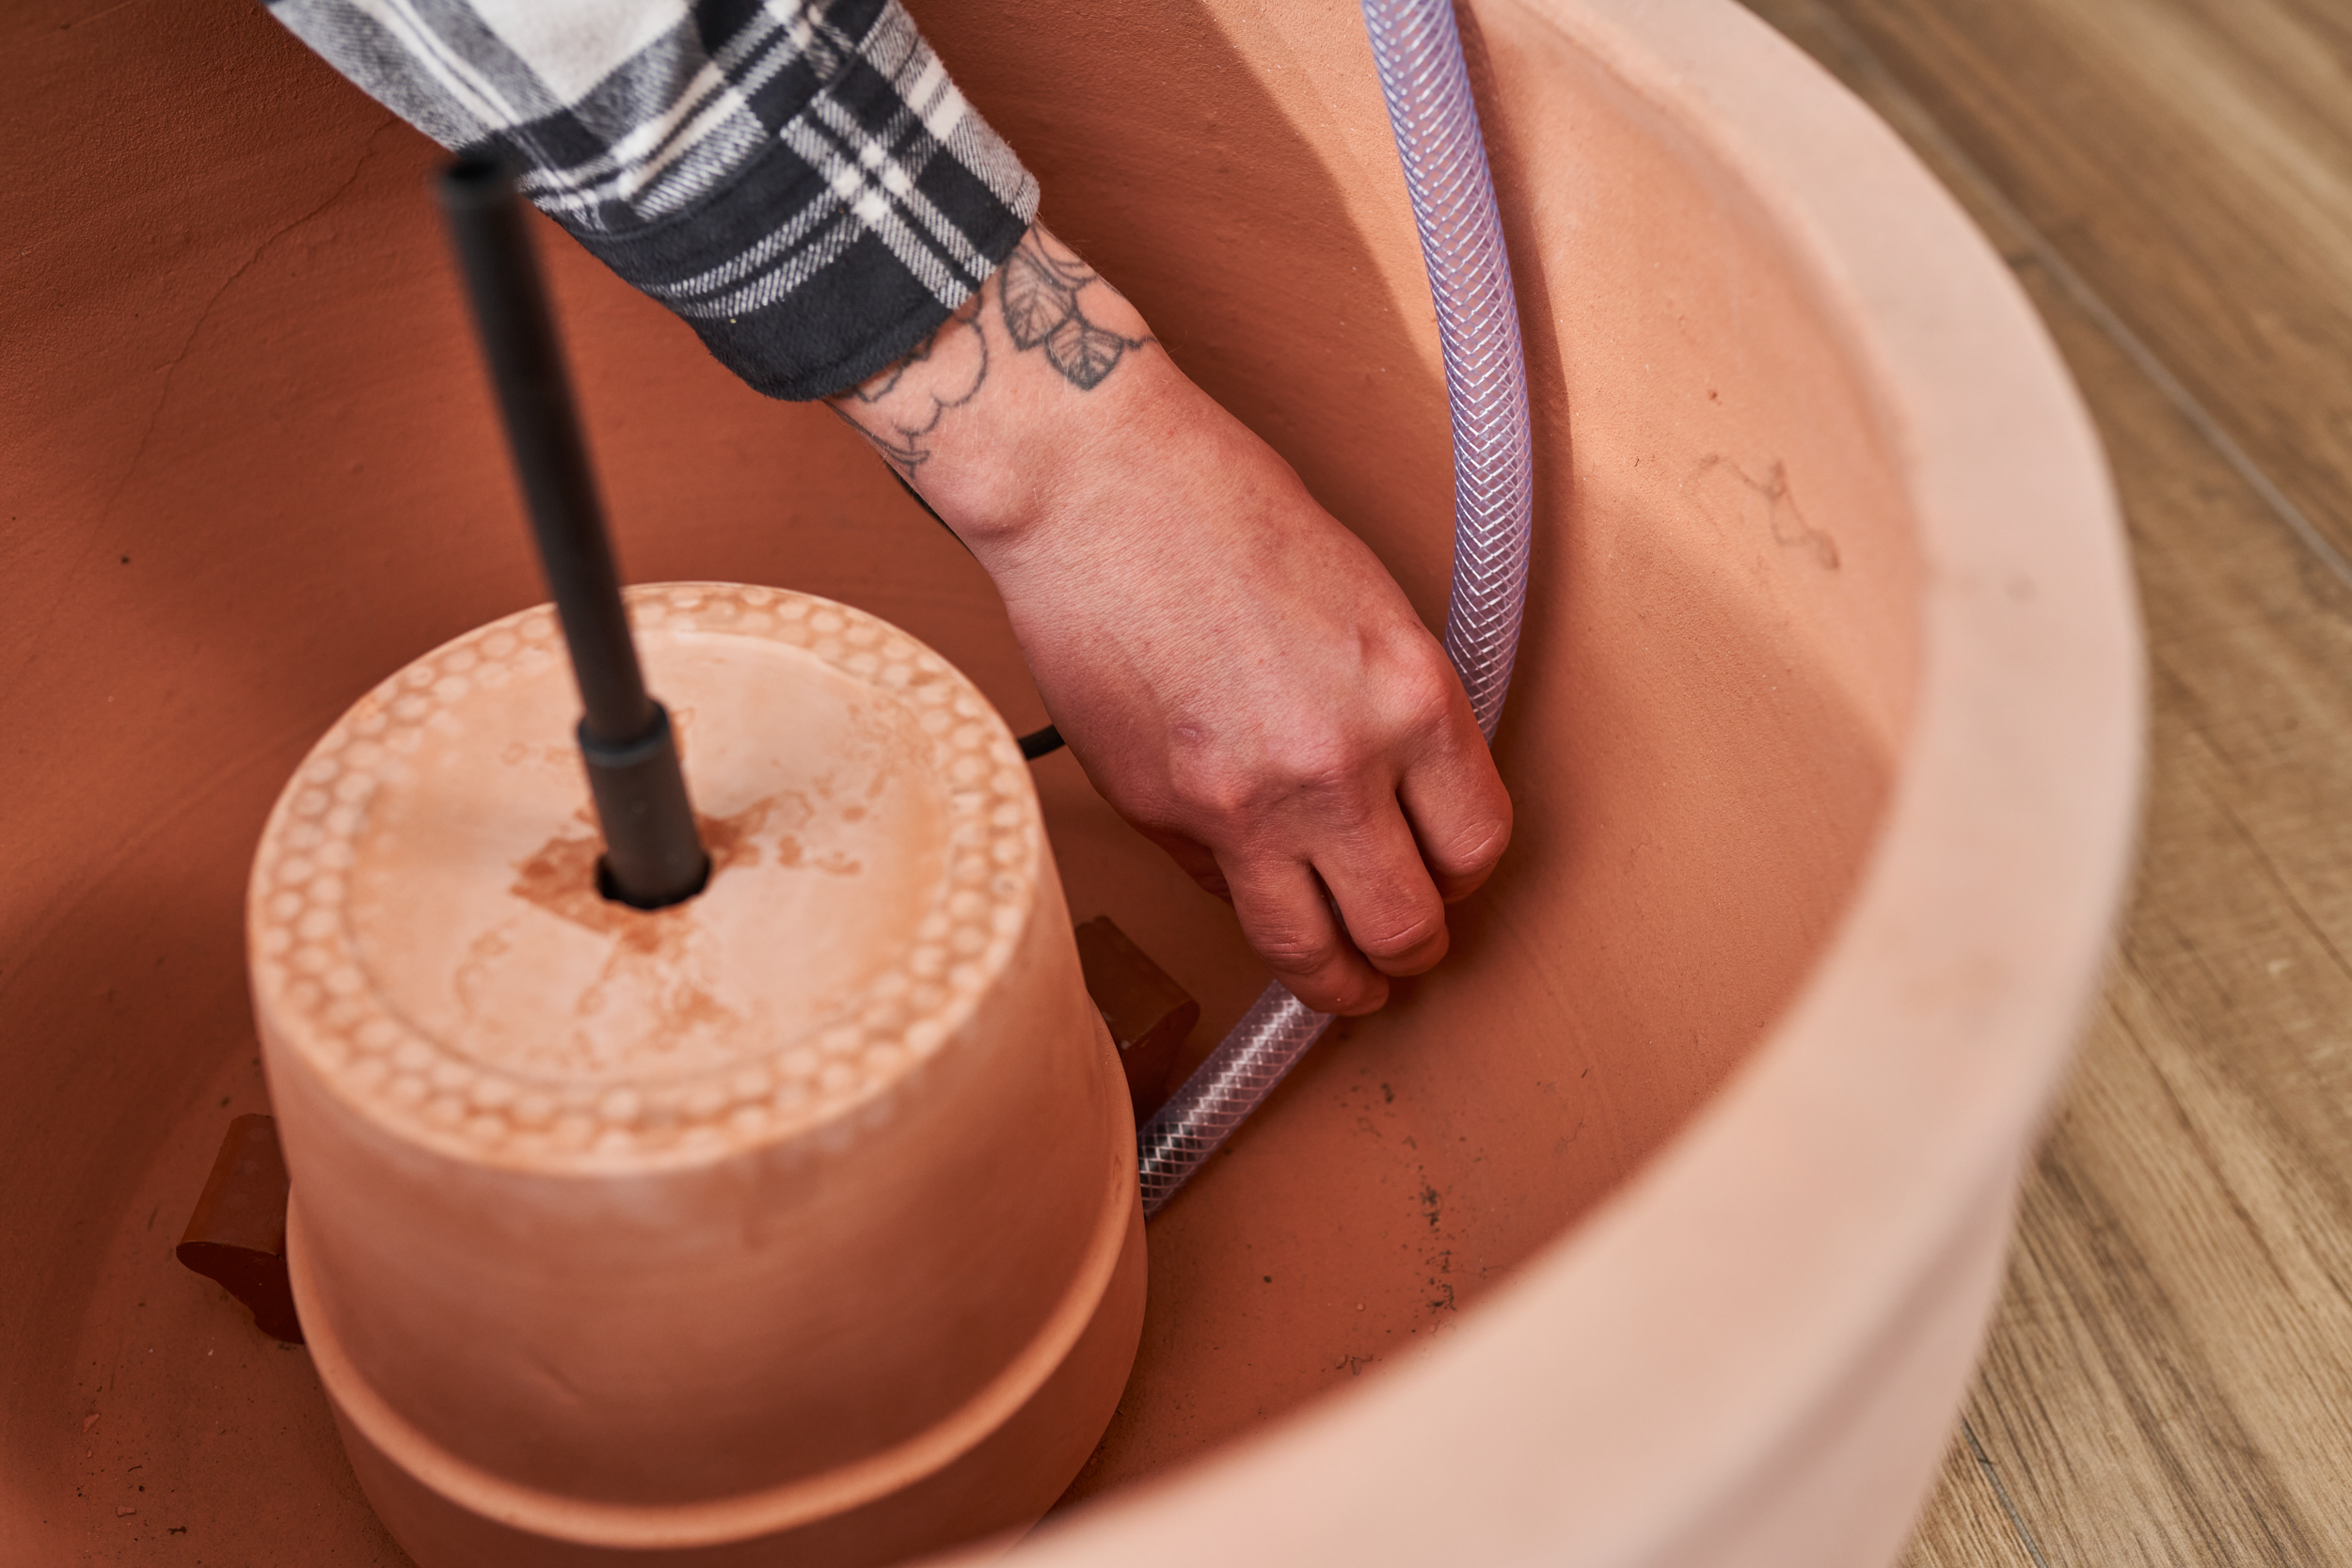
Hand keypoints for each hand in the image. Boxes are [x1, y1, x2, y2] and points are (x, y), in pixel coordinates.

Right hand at [829, 225, 1510, 1013]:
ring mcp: (1239, 803)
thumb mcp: (1363, 601)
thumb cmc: (1221, 510)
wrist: (1095, 488)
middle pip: (1406, 925)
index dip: (1465, 873)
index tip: (1449, 873)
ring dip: (1338, 981)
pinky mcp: (1159, 816)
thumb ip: (1393, 711)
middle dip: (1413, 951)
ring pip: (1310, 952)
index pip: (1476, 844)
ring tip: (1345, 981)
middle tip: (1407, 951)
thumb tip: (1398, 805)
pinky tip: (1247, 874)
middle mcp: (1335, 766)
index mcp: (1408, 696)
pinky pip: (1219, 892)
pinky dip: (1242, 896)